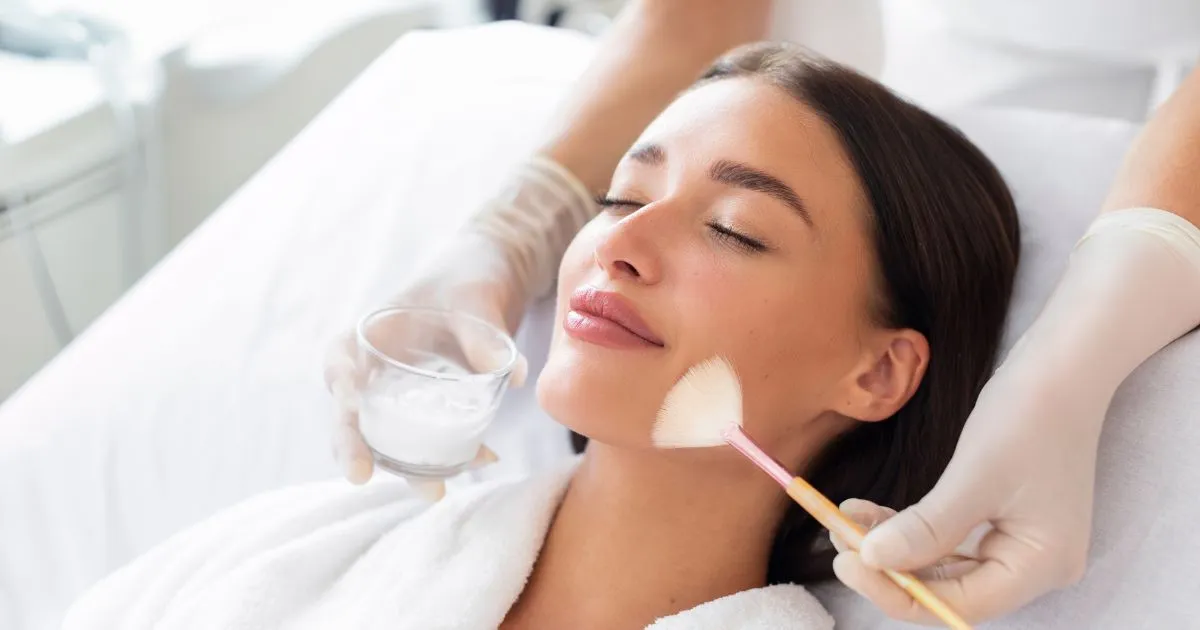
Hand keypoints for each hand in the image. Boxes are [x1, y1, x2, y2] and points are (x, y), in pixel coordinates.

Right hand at [322, 233, 529, 494]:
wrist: (488, 278)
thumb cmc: (466, 278)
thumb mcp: (474, 299)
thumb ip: (484, 336)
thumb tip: (511, 376)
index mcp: (366, 336)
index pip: (339, 367)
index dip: (339, 395)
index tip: (349, 410)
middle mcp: (373, 372)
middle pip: (354, 417)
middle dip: (358, 450)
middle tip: (365, 476)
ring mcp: (399, 395)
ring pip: (390, 438)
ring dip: (410, 466)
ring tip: (436, 490)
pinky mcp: (429, 408)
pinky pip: (431, 437)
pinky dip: (452, 451)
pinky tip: (484, 457)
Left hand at [833, 358, 1105, 623]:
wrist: (1060, 366)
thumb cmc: (1028, 416)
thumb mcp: (973, 476)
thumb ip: (925, 528)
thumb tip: (872, 560)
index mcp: (1041, 565)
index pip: (960, 604)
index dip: (899, 591)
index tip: (848, 562)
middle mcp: (1035, 566)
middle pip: (950, 590)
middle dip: (890, 568)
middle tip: (838, 543)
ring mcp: (1020, 544)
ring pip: (942, 564)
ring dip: (893, 547)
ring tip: (844, 522)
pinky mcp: (1001, 521)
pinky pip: (947, 539)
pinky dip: (908, 528)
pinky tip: (867, 511)